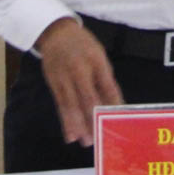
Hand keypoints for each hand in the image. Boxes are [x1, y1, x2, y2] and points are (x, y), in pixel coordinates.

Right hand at [36, 17, 123, 146]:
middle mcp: (80, 69)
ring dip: (79, 125)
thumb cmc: (82, 46)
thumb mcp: (98, 56)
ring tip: (86, 141)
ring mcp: (65, 76)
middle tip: (102, 137)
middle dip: (95, 119)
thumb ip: (105, 79)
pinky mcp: (54, 83)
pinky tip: (70, 135)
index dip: (114, 104)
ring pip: (72, 104)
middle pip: (89, 98)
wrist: (56, 33)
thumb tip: (115, 104)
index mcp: (96, 60)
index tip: (120, 121)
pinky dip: (66, 121)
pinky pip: (60, 105)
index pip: (108, 86)